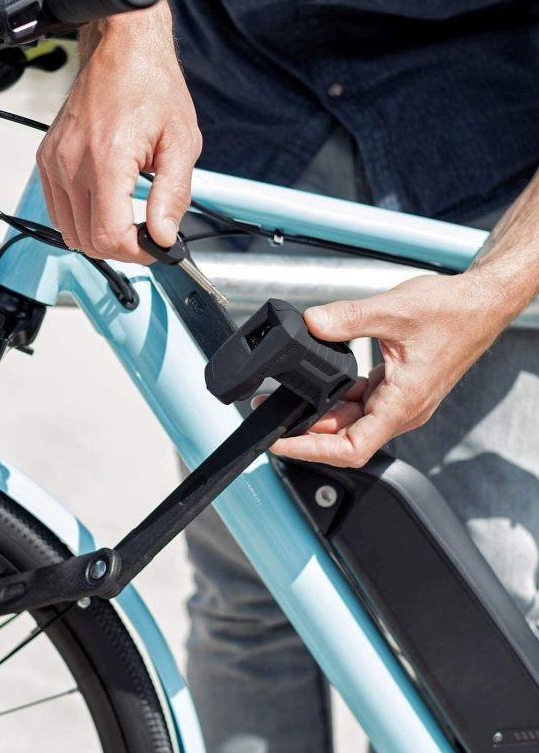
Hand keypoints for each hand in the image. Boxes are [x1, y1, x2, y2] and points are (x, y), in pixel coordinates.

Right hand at [36, 3, 200, 263]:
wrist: (120, 49)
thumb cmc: (151, 86)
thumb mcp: (180, 143)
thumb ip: (173, 195)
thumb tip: (164, 236)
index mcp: (106, 160)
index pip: (108, 236)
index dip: (136, 253)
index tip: (155, 247)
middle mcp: (72, 164)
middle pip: (87, 241)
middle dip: (120, 248)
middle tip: (145, 237)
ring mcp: (54, 163)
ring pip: (69, 232)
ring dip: (99, 237)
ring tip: (126, 222)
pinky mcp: (47, 160)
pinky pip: (57, 211)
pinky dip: (80, 220)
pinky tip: (104, 206)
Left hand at [262, 271, 511, 467]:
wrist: (481, 303)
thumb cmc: (454, 312)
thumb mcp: (394, 310)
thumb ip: (347, 319)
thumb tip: (311, 324)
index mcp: (403, 403)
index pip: (352, 447)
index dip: (312, 450)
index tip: (282, 442)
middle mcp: (402, 409)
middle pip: (345, 438)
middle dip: (305, 430)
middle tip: (271, 411)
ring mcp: (398, 400)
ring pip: (350, 420)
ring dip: (319, 413)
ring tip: (286, 397)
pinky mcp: (396, 387)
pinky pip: (360, 402)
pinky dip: (336, 397)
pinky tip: (317, 382)